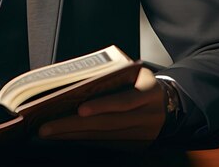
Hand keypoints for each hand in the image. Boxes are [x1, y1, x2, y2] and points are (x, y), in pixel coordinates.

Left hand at [38, 67, 165, 147]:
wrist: (172, 104)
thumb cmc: (141, 81)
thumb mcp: (134, 71)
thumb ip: (113, 74)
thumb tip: (76, 82)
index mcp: (148, 90)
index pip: (124, 101)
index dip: (102, 106)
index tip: (79, 109)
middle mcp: (147, 114)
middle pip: (108, 123)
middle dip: (73, 125)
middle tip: (46, 128)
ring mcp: (142, 134)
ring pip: (104, 137)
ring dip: (74, 136)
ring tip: (49, 133)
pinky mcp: (136, 146)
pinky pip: (107, 144)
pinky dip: (86, 140)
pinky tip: (67, 138)